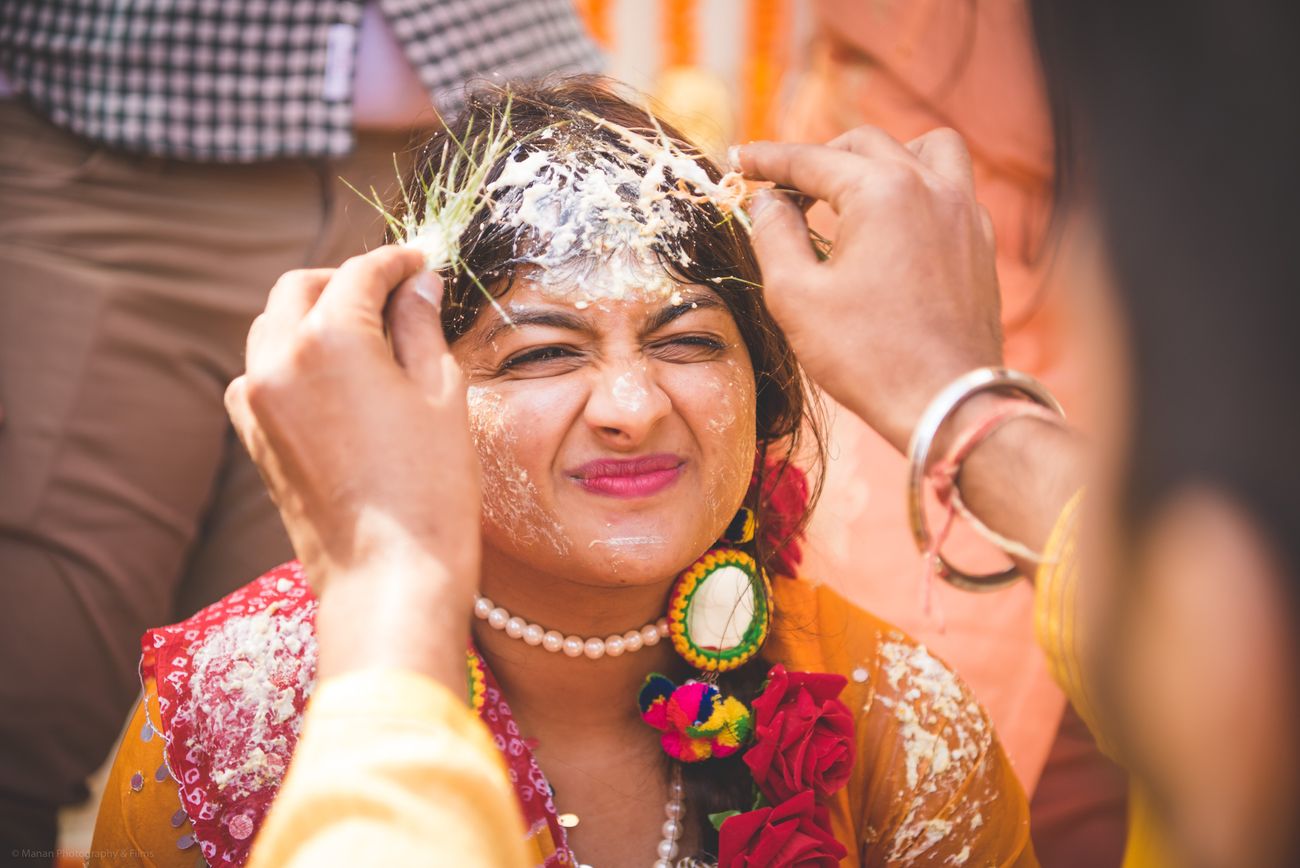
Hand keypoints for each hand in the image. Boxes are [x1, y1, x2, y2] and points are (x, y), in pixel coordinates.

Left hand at [225, 246, 480, 682]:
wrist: (389, 578)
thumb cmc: (432, 488)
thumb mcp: (441, 395)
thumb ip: (422, 328)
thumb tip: (419, 286)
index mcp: (330, 337)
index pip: (361, 272)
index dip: (397, 261)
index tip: (422, 262)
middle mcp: (278, 358)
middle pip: (303, 287)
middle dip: (348, 280)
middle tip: (396, 292)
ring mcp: (256, 400)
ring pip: (273, 326)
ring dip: (314, 314)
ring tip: (368, 332)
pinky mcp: (254, 436)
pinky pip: (262, 372)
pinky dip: (292, 357)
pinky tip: (336, 378)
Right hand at [737, 127, 1003, 451]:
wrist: (947, 402)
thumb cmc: (867, 355)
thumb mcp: (796, 297)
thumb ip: (774, 235)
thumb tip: (769, 201)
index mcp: (881, 191)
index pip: (811, 159)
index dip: (769, 159)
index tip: (742, 160)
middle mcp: (930, 187)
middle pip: (864, 144)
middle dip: (820, 159)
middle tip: (786, 190)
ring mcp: (965, 212)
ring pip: (926, 149)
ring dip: (883, 158)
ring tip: (854, 191)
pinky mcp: (982, 243)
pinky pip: (952, 189)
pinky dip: (918, 190)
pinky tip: (896, 226)